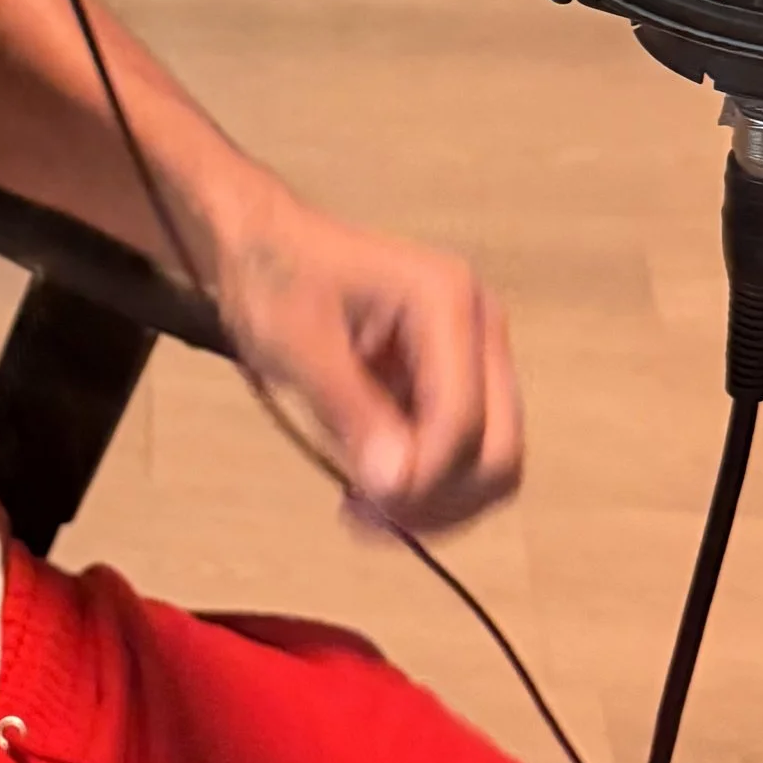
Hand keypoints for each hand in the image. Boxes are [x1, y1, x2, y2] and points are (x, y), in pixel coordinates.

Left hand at [215, 192, 521, 532]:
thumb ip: (352, 412)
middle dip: (439, 498)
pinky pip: (461, 454)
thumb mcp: (299, 345)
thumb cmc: (275, 280)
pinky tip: (369, 491)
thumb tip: (397, 487)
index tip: (359, 507)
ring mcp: (474, 358)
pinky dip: (424, 485)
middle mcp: (480, 329)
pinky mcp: (455, 382)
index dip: (422, 478)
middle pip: (498, 450)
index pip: (464, 419)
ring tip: (361, 511)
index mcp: (448, 303)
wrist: (264, 242)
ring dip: (434, 501)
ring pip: (488, 462)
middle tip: (365, 519)